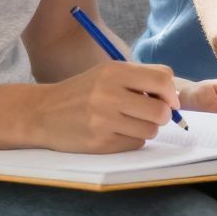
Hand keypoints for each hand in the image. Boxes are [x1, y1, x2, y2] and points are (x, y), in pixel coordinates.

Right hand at [33, 61, 177, 152]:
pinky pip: (135, 143)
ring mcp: (103, 121)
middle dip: (162, 115)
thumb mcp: (107, 73)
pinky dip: (132, 139)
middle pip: (161, 111)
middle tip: (151, 114)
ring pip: (151, 130)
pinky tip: (116, 132)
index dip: (171, 93)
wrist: (42, 112)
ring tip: (130, 122)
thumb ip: (141, 78)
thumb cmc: (82, 92)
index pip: (162, 79)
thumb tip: (174, 97)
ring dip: (147, 128)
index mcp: (113, 72)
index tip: (168, 100)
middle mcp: (108, 94)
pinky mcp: (100, 143)